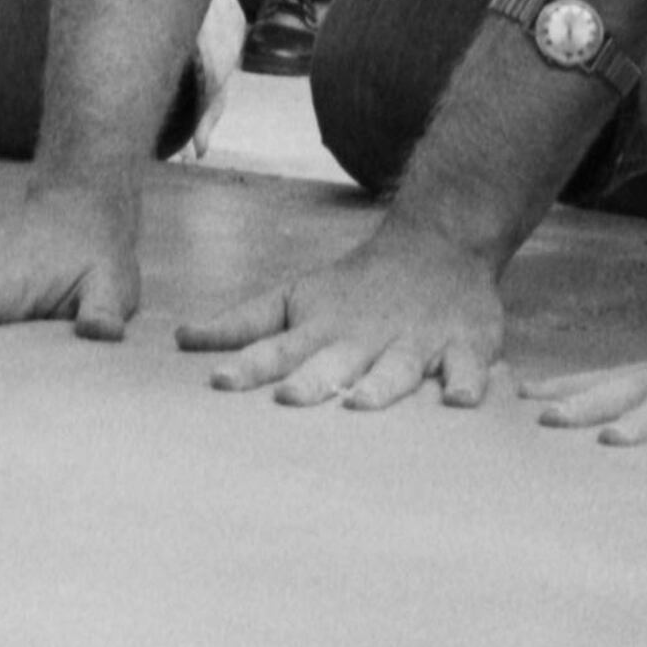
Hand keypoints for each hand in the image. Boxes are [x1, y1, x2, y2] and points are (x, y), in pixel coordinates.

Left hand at [174, 226, 507, 408]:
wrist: (439, 242)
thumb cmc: (355, 287)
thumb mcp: (294, 298)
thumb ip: (241, 325)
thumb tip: (178, 338)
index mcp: (322, 329)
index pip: (278, 349)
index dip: (249, 365)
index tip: (218, 382)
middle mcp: (364, 337)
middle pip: (335, 363)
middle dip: (313, 381)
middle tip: (289, 398)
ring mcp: (415, 342)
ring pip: (397, 368)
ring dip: (380, 386)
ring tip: (362, 404)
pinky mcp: (464, 345)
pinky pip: (468, 367)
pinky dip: (467, 382)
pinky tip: (460, 400)